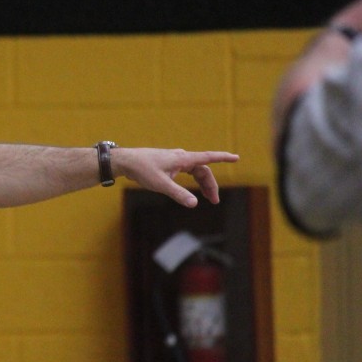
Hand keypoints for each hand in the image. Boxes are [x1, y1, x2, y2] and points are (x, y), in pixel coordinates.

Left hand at [114, 148, 238, 206]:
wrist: (125, 161)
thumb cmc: (142, 170)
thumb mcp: (161, 184)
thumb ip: (178, 194)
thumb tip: (194, 203)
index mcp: (182, 159)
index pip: (208, 157)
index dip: (223, 158)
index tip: (236, 157)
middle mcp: (180, 157)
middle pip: (202, 170)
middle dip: (210, 185)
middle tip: (214, 201)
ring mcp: (174, 160)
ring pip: (194, 171)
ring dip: (202, 183)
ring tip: (207, 197)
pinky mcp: (168, 163)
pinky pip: (187, 171)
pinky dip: (193, 180)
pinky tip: (192, 189)